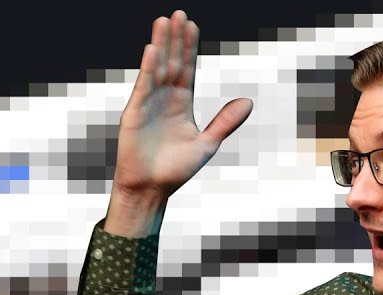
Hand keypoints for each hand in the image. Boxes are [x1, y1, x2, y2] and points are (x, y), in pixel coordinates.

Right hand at [111, 10, 253, 201]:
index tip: (192, 25)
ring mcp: (148, 103)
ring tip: (164, 21)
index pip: (187, 68)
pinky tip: (153, 50)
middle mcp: (164, 98)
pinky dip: (148, 68)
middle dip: (175, 38)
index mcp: (181, 103)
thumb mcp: (207, 144)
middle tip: (178, 13)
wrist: (151, 189)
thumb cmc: (175, 170)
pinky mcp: (134, 113)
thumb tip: (248, 101)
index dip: (189, 47)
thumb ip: (225, 122)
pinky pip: (143, 86)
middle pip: (171, 61)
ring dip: (160, 44)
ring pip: (156, 68)